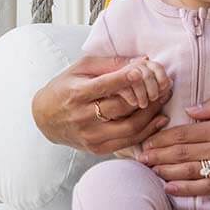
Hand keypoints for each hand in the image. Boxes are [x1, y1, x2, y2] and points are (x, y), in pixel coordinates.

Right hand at [32, 54, 172, 155]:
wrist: (45, 118)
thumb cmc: (64, 88)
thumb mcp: (80, 69)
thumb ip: (108, 64)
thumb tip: (139, 61)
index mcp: (77, 94)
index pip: (106, 85)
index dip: (127, 78)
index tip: (143, 70)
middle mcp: (83, 117)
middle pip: (122, 107)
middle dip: (147, 95)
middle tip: (164, 85)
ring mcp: (90, 136)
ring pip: (129, 128)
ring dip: (151, 114)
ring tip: (163, 101)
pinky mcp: (97, 148)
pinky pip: (127, 142)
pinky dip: (146, 131)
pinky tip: (158, 120)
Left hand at [136, 96, 209, 196]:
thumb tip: (190, 111)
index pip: (184, 133)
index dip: (162, 137)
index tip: (147, 139)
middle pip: (181, 153)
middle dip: (157, 154)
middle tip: (139, 156)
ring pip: (188, 171)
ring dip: (165, 171)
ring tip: (148, 170)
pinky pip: (205, 188)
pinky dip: (184, 189)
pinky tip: (169, 188)